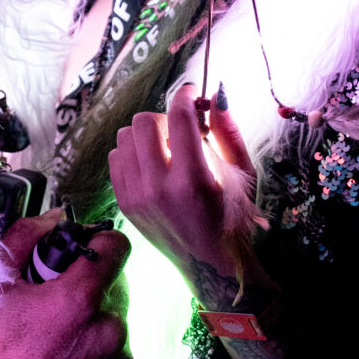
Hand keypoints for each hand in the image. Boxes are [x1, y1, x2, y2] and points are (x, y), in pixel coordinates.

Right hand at [0, 211, 132, 358]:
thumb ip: (28, 239)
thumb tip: (57, 217)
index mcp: (80, 299)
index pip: (117, 247)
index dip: (100, 242)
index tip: (87, 251)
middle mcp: (109, 331)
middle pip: (116, 288)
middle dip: (92, 290)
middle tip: (58, 306)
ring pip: (117, 327)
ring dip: (96, 326)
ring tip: (59, 343)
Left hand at [109, 82, 261, 278]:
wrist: (210, 265)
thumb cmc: (233, 216)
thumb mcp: (243, 174)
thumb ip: (228, 131)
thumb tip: (215, 94)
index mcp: (194, 180)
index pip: (179, 117)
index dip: (185, 96)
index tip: (191, 93)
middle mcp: (159, 188)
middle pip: (143, 122)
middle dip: (164, 118)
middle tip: (180, 131)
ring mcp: (136, 197)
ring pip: (124, 137)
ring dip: (146, 135)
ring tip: (166, 149)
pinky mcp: (124, 203)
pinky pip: (115, 157)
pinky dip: (132, 153)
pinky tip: (152, 164)